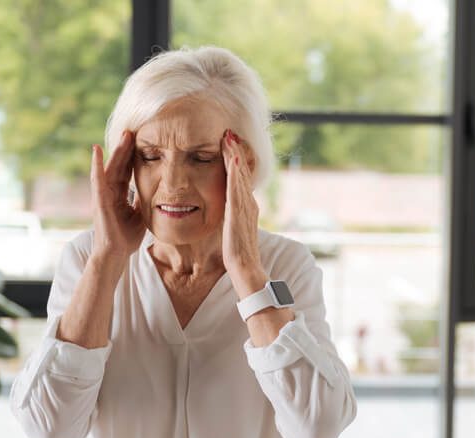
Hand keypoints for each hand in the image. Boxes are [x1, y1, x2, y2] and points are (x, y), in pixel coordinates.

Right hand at [90, 130, 144, 261]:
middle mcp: (110, 192)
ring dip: (116, 151)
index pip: (127, 171)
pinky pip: (97, 179)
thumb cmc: (126, 237)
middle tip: (133, 131)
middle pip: (120, 166)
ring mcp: (103, 195)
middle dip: (126, 149)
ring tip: (123, 134)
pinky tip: (96, 150)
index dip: (134, 157)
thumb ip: (142, 200)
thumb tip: (153, 189)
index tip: (142, 141)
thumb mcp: (140, 214)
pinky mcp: (99, 200)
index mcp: (120, 195)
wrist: (116, 254)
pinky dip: (96, 164)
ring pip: (110, 168)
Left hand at [221, 129, 264, 291]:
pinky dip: (235, 170)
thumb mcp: (233, 231)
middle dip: (236, 151)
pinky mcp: (239, 210)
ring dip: (235, 154)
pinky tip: (231, 157)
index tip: (228, 145)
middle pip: (241, 172)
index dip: (235, 161)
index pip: (240, 179)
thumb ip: (232, 218)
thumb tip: (226, 212)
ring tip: (229, 137)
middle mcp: (249, 203)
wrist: (246, 268)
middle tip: (229, 132)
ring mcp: (245, 206)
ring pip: (239, 175)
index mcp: (247, 207)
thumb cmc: (238, 255)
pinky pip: (236, 185)